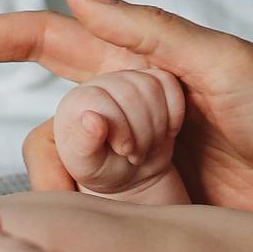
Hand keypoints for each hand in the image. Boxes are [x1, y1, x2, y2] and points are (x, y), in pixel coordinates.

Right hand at [0, 0, 252, 218]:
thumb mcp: (226, 60)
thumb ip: (152, 32)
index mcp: (131, 65)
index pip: (38, 41)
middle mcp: (121, 117)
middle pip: (47, 130)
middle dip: (69, 147)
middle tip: (130, 156)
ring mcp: (132, 172)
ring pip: (64, 181)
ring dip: (87, 190)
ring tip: (154, 191)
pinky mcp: (148, 218)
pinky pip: (94, 225)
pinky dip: (96, 229)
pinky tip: (133, 233)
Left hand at [52, 66, 188, 203]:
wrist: (129, 172)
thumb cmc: (103, 169)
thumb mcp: (88, 166)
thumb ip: (84, 144)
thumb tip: (90, 117)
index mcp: (77, 101)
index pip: (101, 99)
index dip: (119, 127)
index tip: (124, 151)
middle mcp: (101, 84)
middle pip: (130, 92)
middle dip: (141, 131)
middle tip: (135, 156)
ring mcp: (128, 79)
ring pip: (152, 86)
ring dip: (158, 124)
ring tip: (148, 146)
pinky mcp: (153, 82)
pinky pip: (170, 83)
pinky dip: (174, 110)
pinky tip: (167, 132)